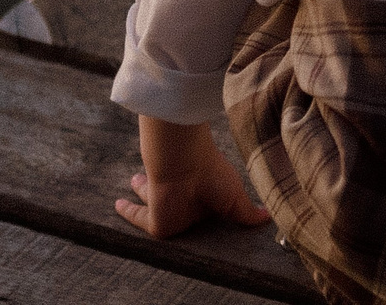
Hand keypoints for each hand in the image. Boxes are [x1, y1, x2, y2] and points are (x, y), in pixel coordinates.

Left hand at [114, 118, 270, 240]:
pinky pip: (137, 218)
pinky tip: (117, 204)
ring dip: (143, 196)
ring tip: (134, 187)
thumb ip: (247, 213)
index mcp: (207, 199)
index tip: (202, 213)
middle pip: (177, 208)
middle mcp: (187, 203)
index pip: (202, 208)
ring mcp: (170, 210)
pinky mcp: (156, 222)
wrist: (185, 164)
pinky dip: (126, 211)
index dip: (201, 210)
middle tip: (170, 205)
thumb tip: (268, 219)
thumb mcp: (235, 198)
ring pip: (153, 204)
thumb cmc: (212, 174)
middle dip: (171, 204)